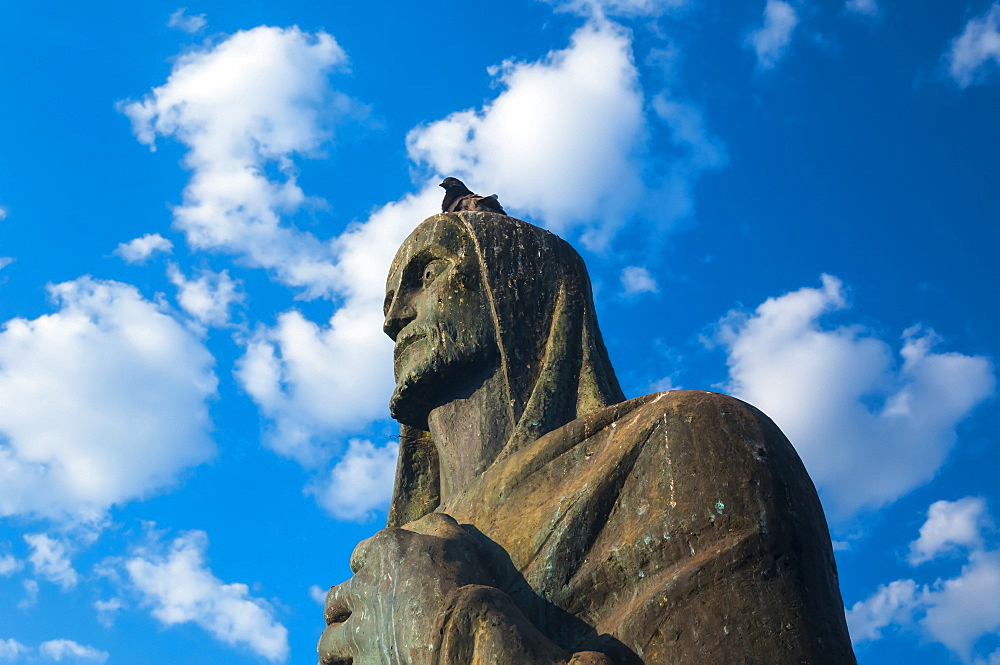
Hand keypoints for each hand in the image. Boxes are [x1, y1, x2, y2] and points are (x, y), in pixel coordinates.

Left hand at [318, 513, 493, 664]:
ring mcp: (360, 629)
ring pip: (329, 642)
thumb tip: (420, 525)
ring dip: (335, 647)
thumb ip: (434, 527)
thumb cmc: (469, 585)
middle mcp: (364, 587)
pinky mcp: (364, 662)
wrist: (467, 633)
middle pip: (335, 600)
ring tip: (342, 655)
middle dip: (340, 610)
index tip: (371, 577)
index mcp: (385, 551)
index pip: (359, 556)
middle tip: (353, 620)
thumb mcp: (458, 541)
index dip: (364, 567)